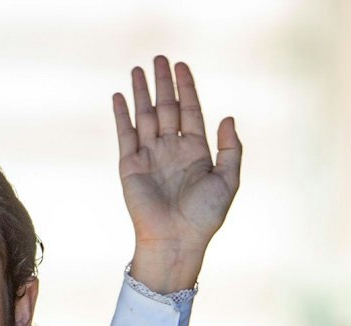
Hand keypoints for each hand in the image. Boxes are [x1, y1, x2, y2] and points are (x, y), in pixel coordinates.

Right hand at [113, 56, 240, 292]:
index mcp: (196, 152)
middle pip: (167, 108)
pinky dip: (122, 115)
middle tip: (160, 58)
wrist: (176, 241)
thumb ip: (231, 149)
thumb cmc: (205, 217)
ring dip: (142, 92)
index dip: (187, 88)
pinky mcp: (130, 166)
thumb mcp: (228, 181)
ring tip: (138, 69)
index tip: (182, 66)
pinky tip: (120, 96)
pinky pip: (125, 134)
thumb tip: (227, 117)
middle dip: (163, 83)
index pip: (190, 112)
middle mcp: (172, 150)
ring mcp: (150, 156)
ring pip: (145, 116)